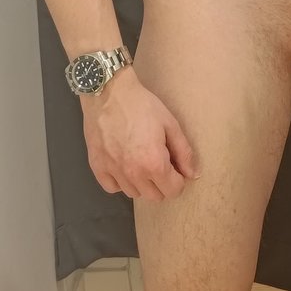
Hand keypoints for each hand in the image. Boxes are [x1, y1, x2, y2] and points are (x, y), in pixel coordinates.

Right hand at [81, 64, 199, 199]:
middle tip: (159, 161)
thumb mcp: (170, 124)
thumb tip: (193, 174)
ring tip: (140, 159)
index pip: (173, 191)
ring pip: (134, 193)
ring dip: (141, 182)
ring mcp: (113, 172)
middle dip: (162, 183)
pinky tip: (123, 164)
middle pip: (155, 197)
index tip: (175, 166)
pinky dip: (120, 181)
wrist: (109, 93)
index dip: (178, 179)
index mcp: (154, 164)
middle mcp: (133, 174)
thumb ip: (184, 152)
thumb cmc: (142, 106)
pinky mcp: (97, 167)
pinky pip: (113, 188)